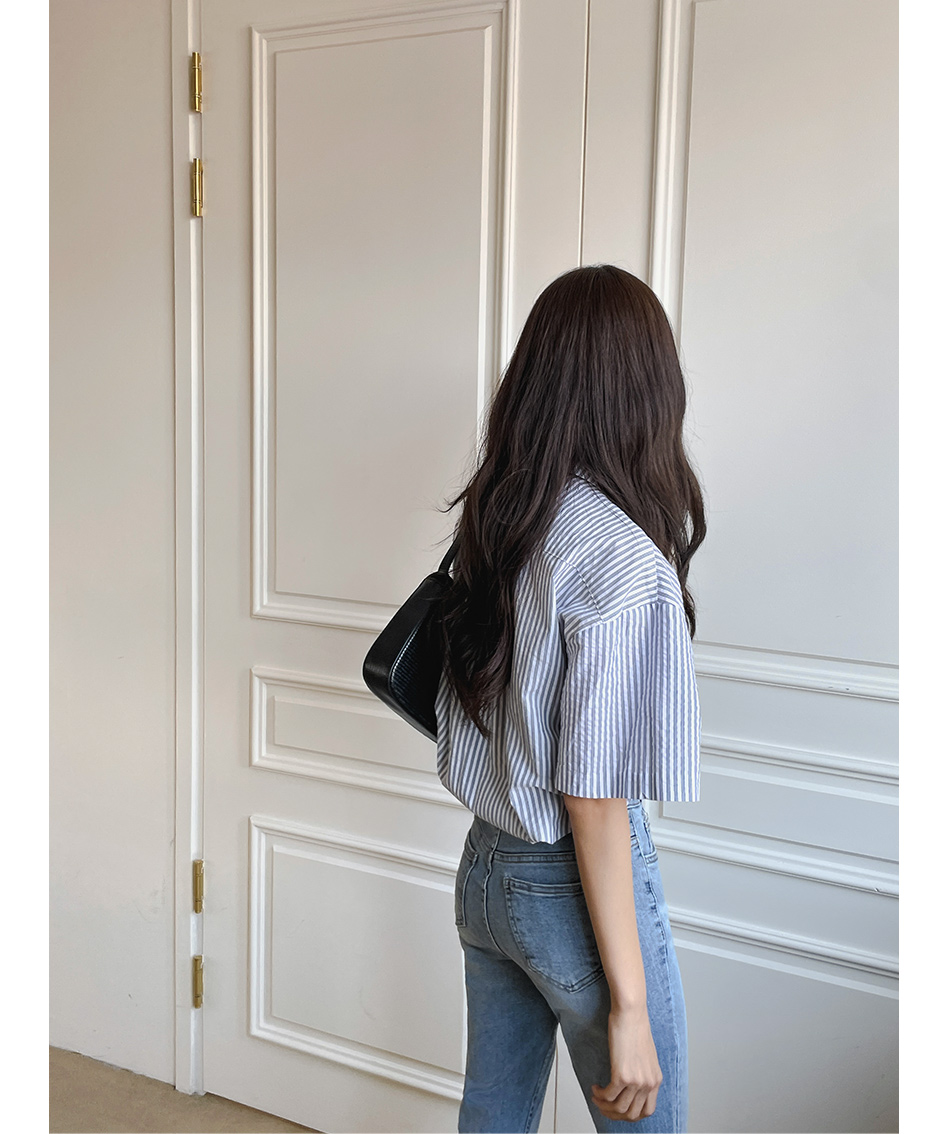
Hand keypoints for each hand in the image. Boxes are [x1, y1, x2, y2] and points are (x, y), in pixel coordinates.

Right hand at [591, 1003, 662, 1122]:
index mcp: (656, 1079)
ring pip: (618, 1108)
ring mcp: (636, 1081)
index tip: (618, 1110)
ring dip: (604, 1106)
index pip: (647, 1111)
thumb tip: (631, 1085)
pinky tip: (595, 1088)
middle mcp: (648, 1083)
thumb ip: (642, 1072)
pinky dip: (599, 1095)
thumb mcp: (645, 1056)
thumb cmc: (635, 1027)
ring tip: (597, 1097)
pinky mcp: (622, 1075)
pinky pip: (608, 1096)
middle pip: (631, 1114)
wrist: (631, 1013)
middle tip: (603, 1107)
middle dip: (615, 1114)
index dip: (631, 1115)